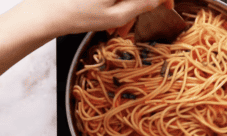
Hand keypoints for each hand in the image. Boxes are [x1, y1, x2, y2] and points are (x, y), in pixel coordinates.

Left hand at [23, 0, 172, 35]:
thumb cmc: (80, 16)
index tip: (166, 7)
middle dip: (141, 6)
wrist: (49, 13)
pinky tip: (110, 19)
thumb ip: (142, 4)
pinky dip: (118, 4)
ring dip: (128, 8)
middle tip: (133, 26)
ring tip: (117, 28)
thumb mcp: (117, 16)